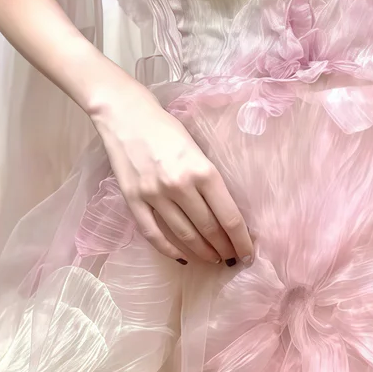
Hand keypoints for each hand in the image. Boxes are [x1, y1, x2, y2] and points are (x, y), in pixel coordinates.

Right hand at [90, 80, 253, 266]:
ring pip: (184, 236)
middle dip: (224, 248)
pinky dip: (169, 250)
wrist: (124, 113)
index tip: (248, 253)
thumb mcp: (199, 148)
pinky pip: (153, 234)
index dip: (241, 241)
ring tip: (213, 258)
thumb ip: (210, 179)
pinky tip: (181, 257)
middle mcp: (180, 186)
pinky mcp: (133, 200)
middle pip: (209, 229)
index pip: (229, 217)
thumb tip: (225, 212)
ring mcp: (154, 195)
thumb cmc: (166, 127)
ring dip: (202, 252)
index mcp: (202, 171)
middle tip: (232, 258)